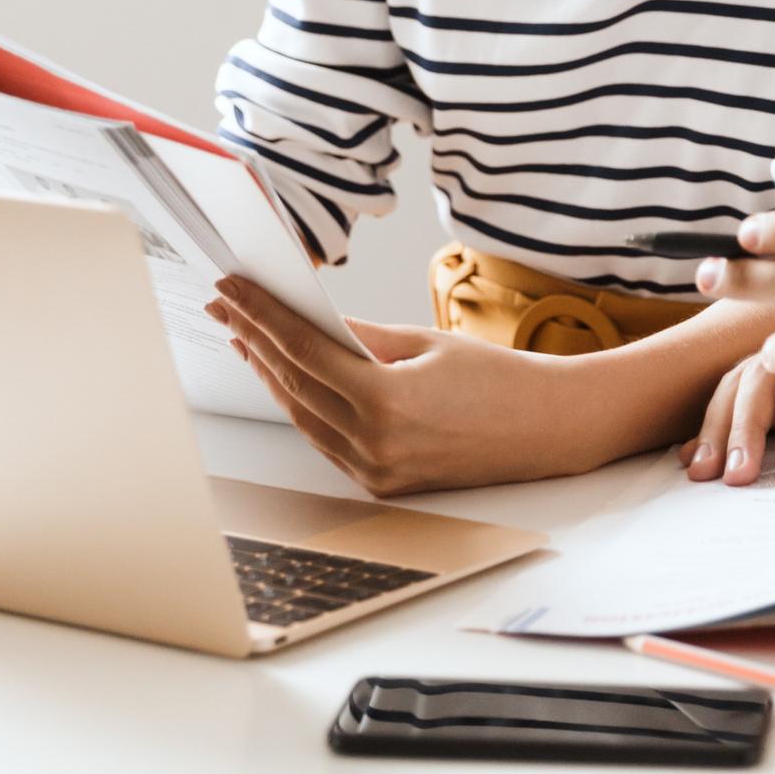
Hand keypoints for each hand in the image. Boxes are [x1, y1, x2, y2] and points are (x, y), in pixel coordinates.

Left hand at [204, 277, 588, 494]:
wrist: (547, 428)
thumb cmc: (498, 379)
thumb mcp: (425, 342)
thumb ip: (360, 336)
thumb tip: (308, 320)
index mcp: (386, 402)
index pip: (303, 350)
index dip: (261, 316)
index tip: (232, 289)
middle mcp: (375, 444)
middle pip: (293, 383)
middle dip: (254, 340)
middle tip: (226, 306)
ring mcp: (377, 470)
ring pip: (302, 416)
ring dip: (271, 375)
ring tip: (246, 338)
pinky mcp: (383, 483)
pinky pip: (326, 441)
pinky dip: (302, 407)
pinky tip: (287, 379)